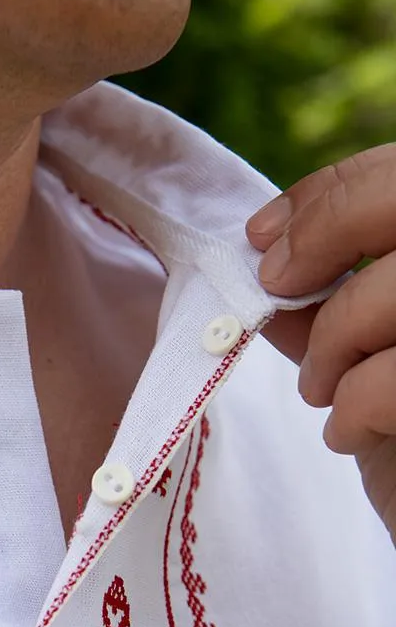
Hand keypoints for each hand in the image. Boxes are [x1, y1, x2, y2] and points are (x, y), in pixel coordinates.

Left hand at [246, 144, 395, 544]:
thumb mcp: (363, 357)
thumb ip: (327, 302)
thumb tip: (266, 256)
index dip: (330, 192)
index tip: (263, 233)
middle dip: (327, 232)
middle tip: (276, 285)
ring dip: (334, 339)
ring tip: (322, 391)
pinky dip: (355, 406)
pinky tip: (351, 434)